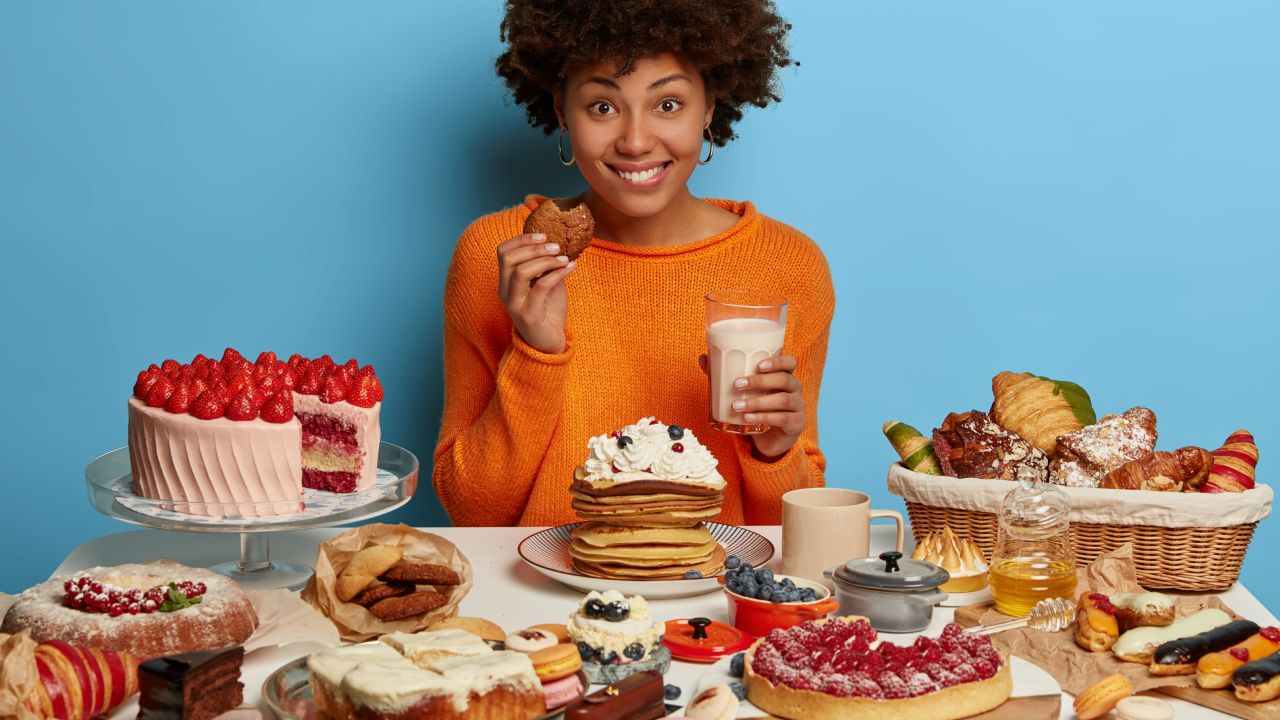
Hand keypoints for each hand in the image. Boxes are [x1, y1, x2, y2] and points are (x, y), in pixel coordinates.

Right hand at [497, 233, 574, 353]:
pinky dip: (557, 274)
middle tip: (556, 246)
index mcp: (506, 282)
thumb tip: (558, 242)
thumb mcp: (547, 282)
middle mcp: (505, 292)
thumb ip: (547, 265)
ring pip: (521, 272)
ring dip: (545, 260)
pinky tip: (571, 268)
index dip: (521, 240)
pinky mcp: (528, 315)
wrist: (550, 343)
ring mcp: (515, 304)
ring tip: (564, 257)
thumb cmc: (548, 311)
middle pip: (508, 259)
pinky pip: (540, 287)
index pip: (503, 252)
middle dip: (533, 248)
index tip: (543, 235)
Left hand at [700, 353, 805, 459]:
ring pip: (783, 400)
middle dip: (760, 381)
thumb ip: (726, 375)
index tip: (759, 364)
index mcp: (785, 376)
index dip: (778, 361)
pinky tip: (748, 418)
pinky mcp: (797, 424)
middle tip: (737, 385)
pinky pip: (783, 419)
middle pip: (785, 380)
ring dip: (758, 402)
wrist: (770, 440)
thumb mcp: (744, 392)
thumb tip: (703, 358)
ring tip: (736, 406)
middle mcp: (795, 389)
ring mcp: (798, 407)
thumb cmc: (758, 409)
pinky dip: (763, 418)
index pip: (790, 362)